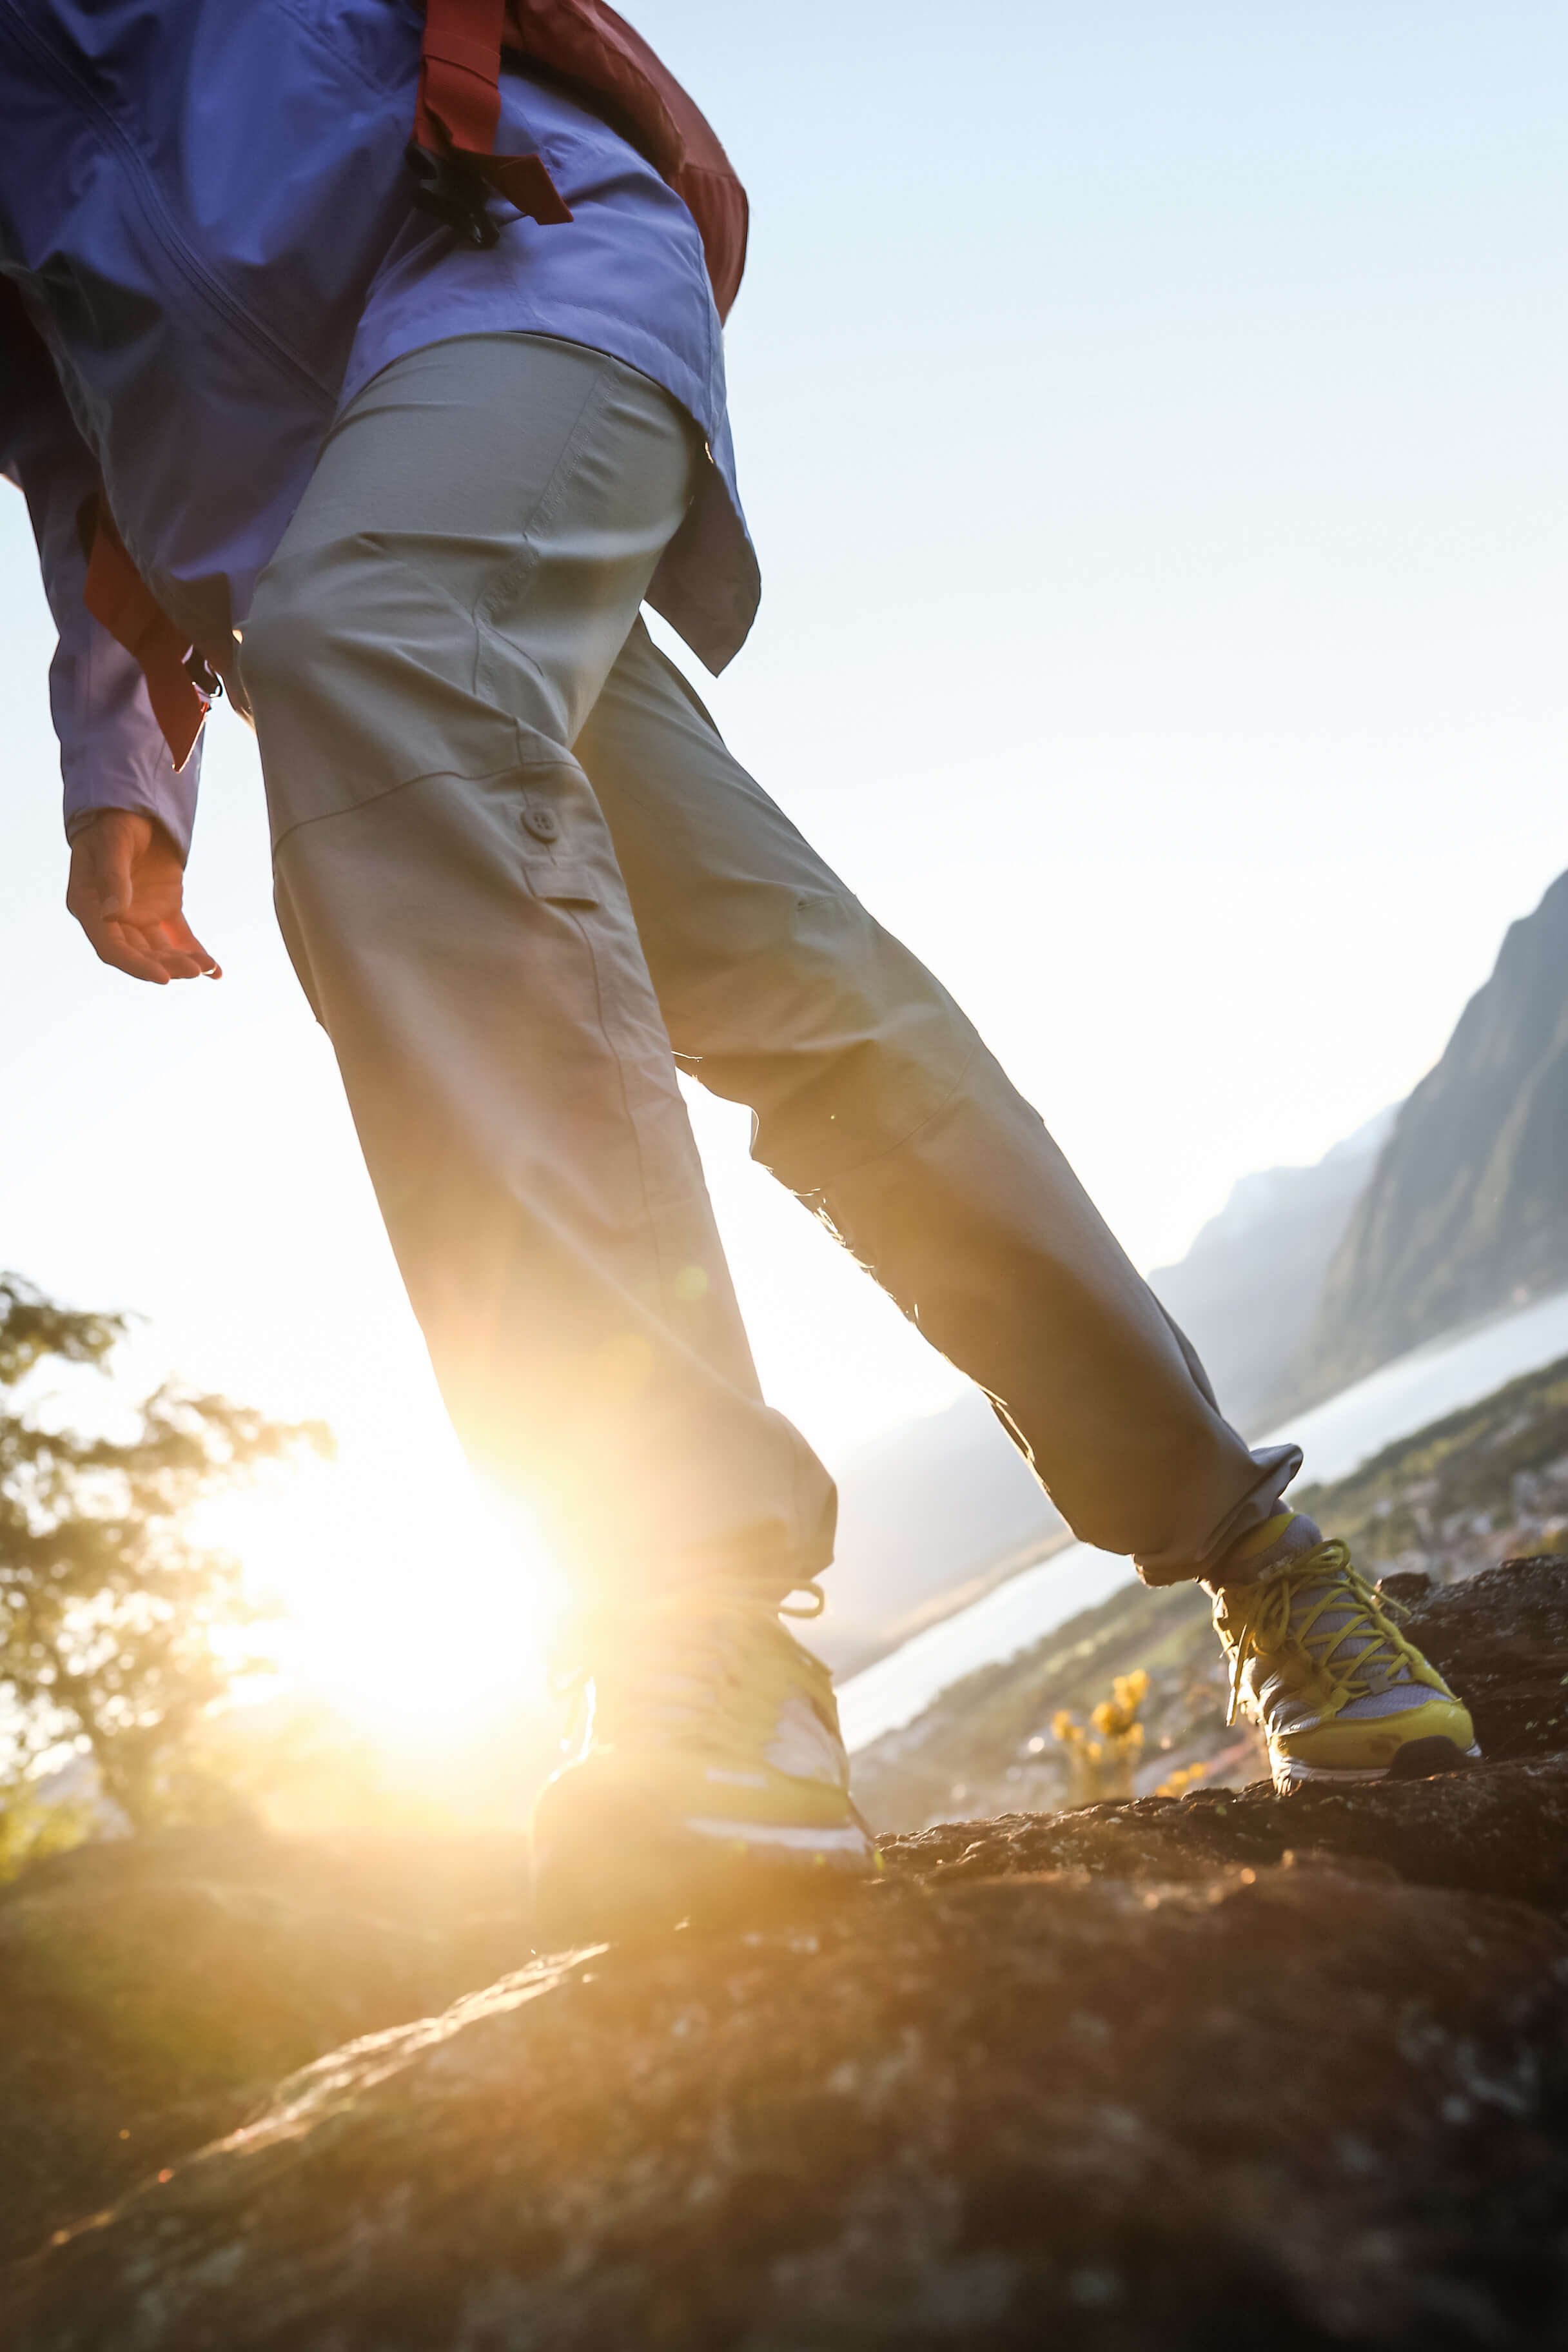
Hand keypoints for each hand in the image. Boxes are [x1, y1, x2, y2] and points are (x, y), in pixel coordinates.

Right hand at [66, 810, 221, 984]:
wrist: (132, 807)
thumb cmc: (114, 822)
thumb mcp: (113, 844)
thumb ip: (112, 878)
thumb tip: (112, 916)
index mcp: (89, 906)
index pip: (111, 947)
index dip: (136, 965)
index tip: (163, 978)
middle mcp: (112, 918)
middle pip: (139, 953)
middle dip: (166, 965)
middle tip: (194, 971)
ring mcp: (138, 915)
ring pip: (161, 948)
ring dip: (183, 960)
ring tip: (207, 967)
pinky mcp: (163, 909)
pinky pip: (180, 936)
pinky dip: (196, 951)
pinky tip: (217, 971)